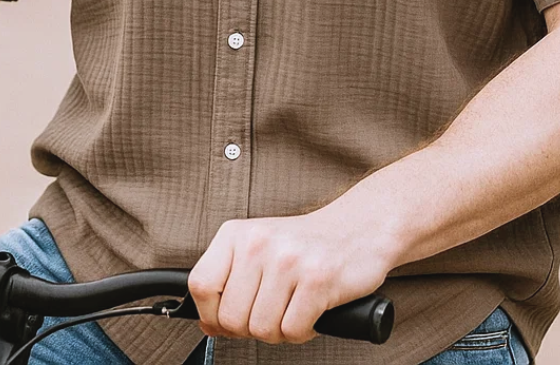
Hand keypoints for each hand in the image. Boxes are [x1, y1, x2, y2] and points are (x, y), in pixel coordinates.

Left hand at [187, 206, 393, 344]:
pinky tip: (311, 310)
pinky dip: (302, 331)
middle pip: (231, 317)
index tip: (226, 319)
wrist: (358, 227)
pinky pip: (293, 331)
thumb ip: (230, 281)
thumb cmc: (304, 245)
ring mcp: (288, 260)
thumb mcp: (257, 248)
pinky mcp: (318, 279)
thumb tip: (208, 324)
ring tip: (293, 307)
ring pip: (261, 329)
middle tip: (272, 312)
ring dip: (279, 330)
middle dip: (251, 327)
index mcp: (237, 233)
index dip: (211, 314)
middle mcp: (259, 242)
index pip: (201, 285)